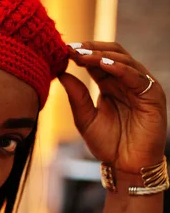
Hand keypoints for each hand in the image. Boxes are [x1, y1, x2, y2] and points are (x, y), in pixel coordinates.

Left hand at [59, 42, 166, 173]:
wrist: (125, 164)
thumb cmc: (107, 144)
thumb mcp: (84, 118)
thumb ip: (76, 96)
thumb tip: (61, 73)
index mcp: (110, 85)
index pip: (96, 61)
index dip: (81, 54)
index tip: (62, 50)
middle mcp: (126, 82)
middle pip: (111, 54)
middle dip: (91, 49)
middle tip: (72, 47)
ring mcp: (140, 87)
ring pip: (124, 61)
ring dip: (102, 56)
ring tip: (83, 55)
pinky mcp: (152, 95)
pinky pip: (136, 76)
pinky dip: (120, 68)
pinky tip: (103, 66)